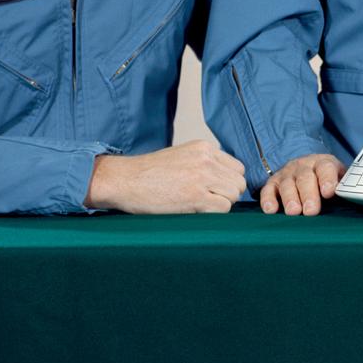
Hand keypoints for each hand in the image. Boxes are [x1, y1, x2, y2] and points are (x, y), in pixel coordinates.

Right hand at [85, 139, 246, 213]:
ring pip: (233, 195)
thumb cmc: (149, 173)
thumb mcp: (182, 156)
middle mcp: (206, 159)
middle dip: (228, 194)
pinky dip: (213, 214)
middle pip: (238, 182)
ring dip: (221, 204)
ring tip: (199, 206)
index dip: (229, 182)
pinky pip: (222, 208)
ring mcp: (202, 176)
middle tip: (209, 201)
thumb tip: (226, 181)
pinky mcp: (195, 196)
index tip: (217, 191)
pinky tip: (195, 211)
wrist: (124, 180)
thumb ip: (204, 163)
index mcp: (204, 147)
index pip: (237, 167)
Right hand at [259, 154, 345, 215]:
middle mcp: (304, 166)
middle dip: (308, 194)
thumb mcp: (339, 180)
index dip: (327, 179)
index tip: (329, 192)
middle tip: (311, 211)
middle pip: (305, 177)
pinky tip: (271, 210)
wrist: (308, 167)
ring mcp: (287, 173)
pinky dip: (268, 199)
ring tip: (294, 212)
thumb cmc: (326, 181)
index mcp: (323, 163)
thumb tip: (355, 201)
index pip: (326, 168)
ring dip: (290, 198)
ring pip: (287, 184)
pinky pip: (268, 190)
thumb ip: (344, 189)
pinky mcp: (273, 182)